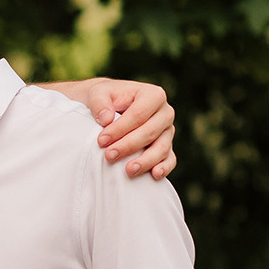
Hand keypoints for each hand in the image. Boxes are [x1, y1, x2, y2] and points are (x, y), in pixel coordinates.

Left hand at [53, 77, 176, 179]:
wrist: (110, 107)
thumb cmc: (105, 99)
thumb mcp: (98, 94)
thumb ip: (99, 103)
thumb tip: (106, 119)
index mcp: (153, 95)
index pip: (139, 114)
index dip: (120, 129)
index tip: (101, 141)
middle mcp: (165, 113)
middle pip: (150, 132)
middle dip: (129, 146)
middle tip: (109, 156)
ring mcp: (167, 131)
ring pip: (162, 147)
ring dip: (145, 160)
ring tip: (128, 170)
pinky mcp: (166, 146)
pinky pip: (170, 158)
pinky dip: (164, 167)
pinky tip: (154, 175)